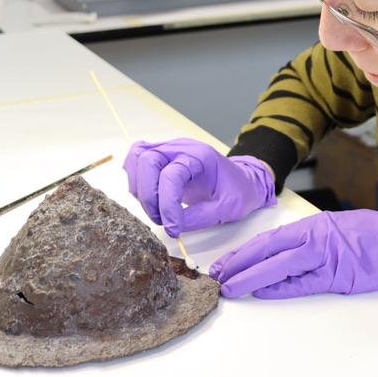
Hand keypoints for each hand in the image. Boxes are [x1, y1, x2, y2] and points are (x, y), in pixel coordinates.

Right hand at [123, 138, 275, 236]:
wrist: (241, 182)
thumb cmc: (237, 191)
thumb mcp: (226, 209)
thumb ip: (199, 217)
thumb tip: (171, 226)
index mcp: (201, 156)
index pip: (171, 175)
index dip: (167, 204)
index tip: (173, 228)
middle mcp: (181, 148)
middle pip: (147, 160)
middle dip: (148, 195)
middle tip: (160, 219)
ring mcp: (169, 150)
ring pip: (137, 158)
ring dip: (139, 188)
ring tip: (156, 211)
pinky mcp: (161, 158)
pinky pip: (136, 162)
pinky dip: (136, 180)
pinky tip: (150, 198)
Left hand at [209, 209, 377, 298]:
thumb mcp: (340, 231)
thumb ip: (312, 244)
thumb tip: (281, 260)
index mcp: (316, 225)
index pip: (271, 239)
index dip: (244, 251)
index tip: (224, 262)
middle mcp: (318, 236)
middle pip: (269, 249)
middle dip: (239, 262)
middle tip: (216, 275)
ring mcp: (329, 255)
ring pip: (281, 264)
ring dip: (253, 275)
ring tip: (231, 285)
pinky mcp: (342, 275)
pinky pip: (304, 282)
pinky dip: (281, 287)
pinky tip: (262, 290)